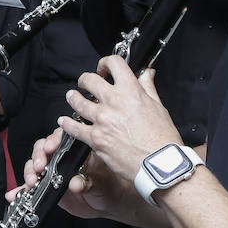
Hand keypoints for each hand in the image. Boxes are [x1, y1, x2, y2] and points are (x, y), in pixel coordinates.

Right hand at [14, 127, 125, 220]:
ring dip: (29, 171)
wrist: (107, 203)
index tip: (50, 147)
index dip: (52, 141)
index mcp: (76, 150)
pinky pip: (31, 186)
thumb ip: (88, 183)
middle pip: (42, 149)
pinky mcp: (47, 185)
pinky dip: (21, 189)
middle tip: (40, 167)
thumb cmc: (108, 186)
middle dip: (38, 156)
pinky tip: (14, 194)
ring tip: (31, 181)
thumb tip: (76, 183)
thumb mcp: (100, 184)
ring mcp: (52, 171)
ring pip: (34, 165)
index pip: (60, 138)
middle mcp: (61, 158)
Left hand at [57, 55, 181, 184]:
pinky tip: (64, 121)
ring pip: (77, 102)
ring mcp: (102, 120)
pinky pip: (73, 128)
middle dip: (85, 80)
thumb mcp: (159, 107)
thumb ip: (148, 88)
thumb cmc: (163, 139)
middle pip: (89, 80)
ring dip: (73, 98)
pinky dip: (66, 124)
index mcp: (131, 92)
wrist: (160, 165)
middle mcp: (113, 102)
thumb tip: (146, 74)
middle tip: (84, 83)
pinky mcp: (95, 138)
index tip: (103, 69)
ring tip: (71, 97)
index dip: (105, 62)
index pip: (114, 63)